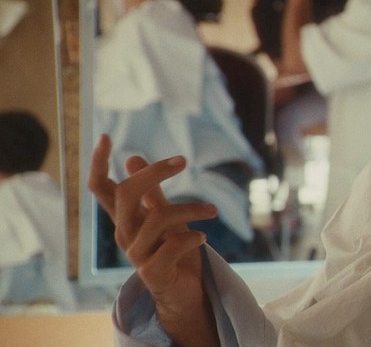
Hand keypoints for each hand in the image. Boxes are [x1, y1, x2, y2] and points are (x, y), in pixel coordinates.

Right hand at [88, 134, 217, 340]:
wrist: (185, 292)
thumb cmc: (175, 251)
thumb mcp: (164, 216)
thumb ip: (151, 192)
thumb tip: (132, 157)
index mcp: (125, 218)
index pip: (100, 188)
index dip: (98, 163)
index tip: (105, 136)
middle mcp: (125, 234)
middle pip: (127, 193)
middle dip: (155, 172)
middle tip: (183, 160)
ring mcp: (137, 254)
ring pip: (158, 217)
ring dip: (191, 208)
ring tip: (213, 211)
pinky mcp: (153, 272)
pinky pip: (173, 246)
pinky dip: (192, 237)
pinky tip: (203, 237)